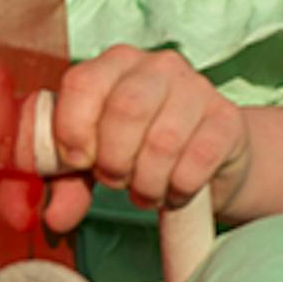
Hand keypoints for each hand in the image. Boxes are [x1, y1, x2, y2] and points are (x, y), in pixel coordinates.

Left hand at [41, 45, 251, 233]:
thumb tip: (55, 218)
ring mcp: (197, 88)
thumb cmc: (140, 149)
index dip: (72, 129)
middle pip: (126, 109)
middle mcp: (157, 66)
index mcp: (114, 63)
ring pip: (163, 141)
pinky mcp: (227, 119)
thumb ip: (67, 182)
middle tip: (116, 181)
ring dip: (147, 182)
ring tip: (145, 191)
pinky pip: (198, 160)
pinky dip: (179, 188)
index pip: (82, 83)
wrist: (208, 159)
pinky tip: (175, 190)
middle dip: (114, 160)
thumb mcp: (95, 160)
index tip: (79, 161)